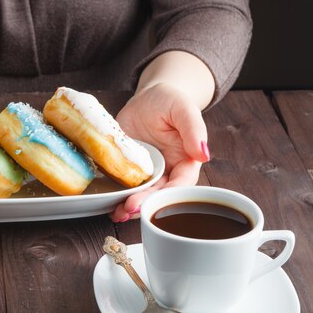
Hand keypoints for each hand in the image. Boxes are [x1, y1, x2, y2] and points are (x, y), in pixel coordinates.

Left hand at [110, 83, 209, 221]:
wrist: (146, 100)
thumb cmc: (169, 101)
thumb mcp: (183, 109)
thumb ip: (194, 129)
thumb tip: (203, 153)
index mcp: (185, 161)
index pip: (182, 184)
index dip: (169, 196)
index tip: (156, 201)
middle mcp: (167, 172)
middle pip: (159, 196)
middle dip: (145, 205)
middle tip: (129, 208)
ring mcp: (147, 174)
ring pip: (141, 196)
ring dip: (130, 208)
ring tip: (118, 213)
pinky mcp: (128, 171)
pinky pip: (124, 188)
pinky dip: (117, 198)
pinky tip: (108, 205)